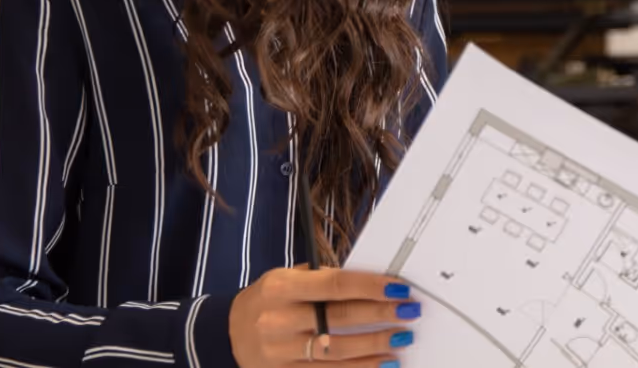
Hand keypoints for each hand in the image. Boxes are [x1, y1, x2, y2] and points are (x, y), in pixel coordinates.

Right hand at [229, 266, 422, 366]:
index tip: (399, 288)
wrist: (228, 333)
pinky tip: (381, 365)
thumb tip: (373, 283)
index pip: (334, 285)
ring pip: (336, 353)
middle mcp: (278, 320)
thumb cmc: (269, 300)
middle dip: (380, 316)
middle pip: (339, 319)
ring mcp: (278, 353)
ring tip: (401, 340)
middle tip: (409, 312)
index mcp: (281, 288)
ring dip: (374, 347)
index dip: (371, 287)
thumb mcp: (285, 279)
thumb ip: (322, 280)